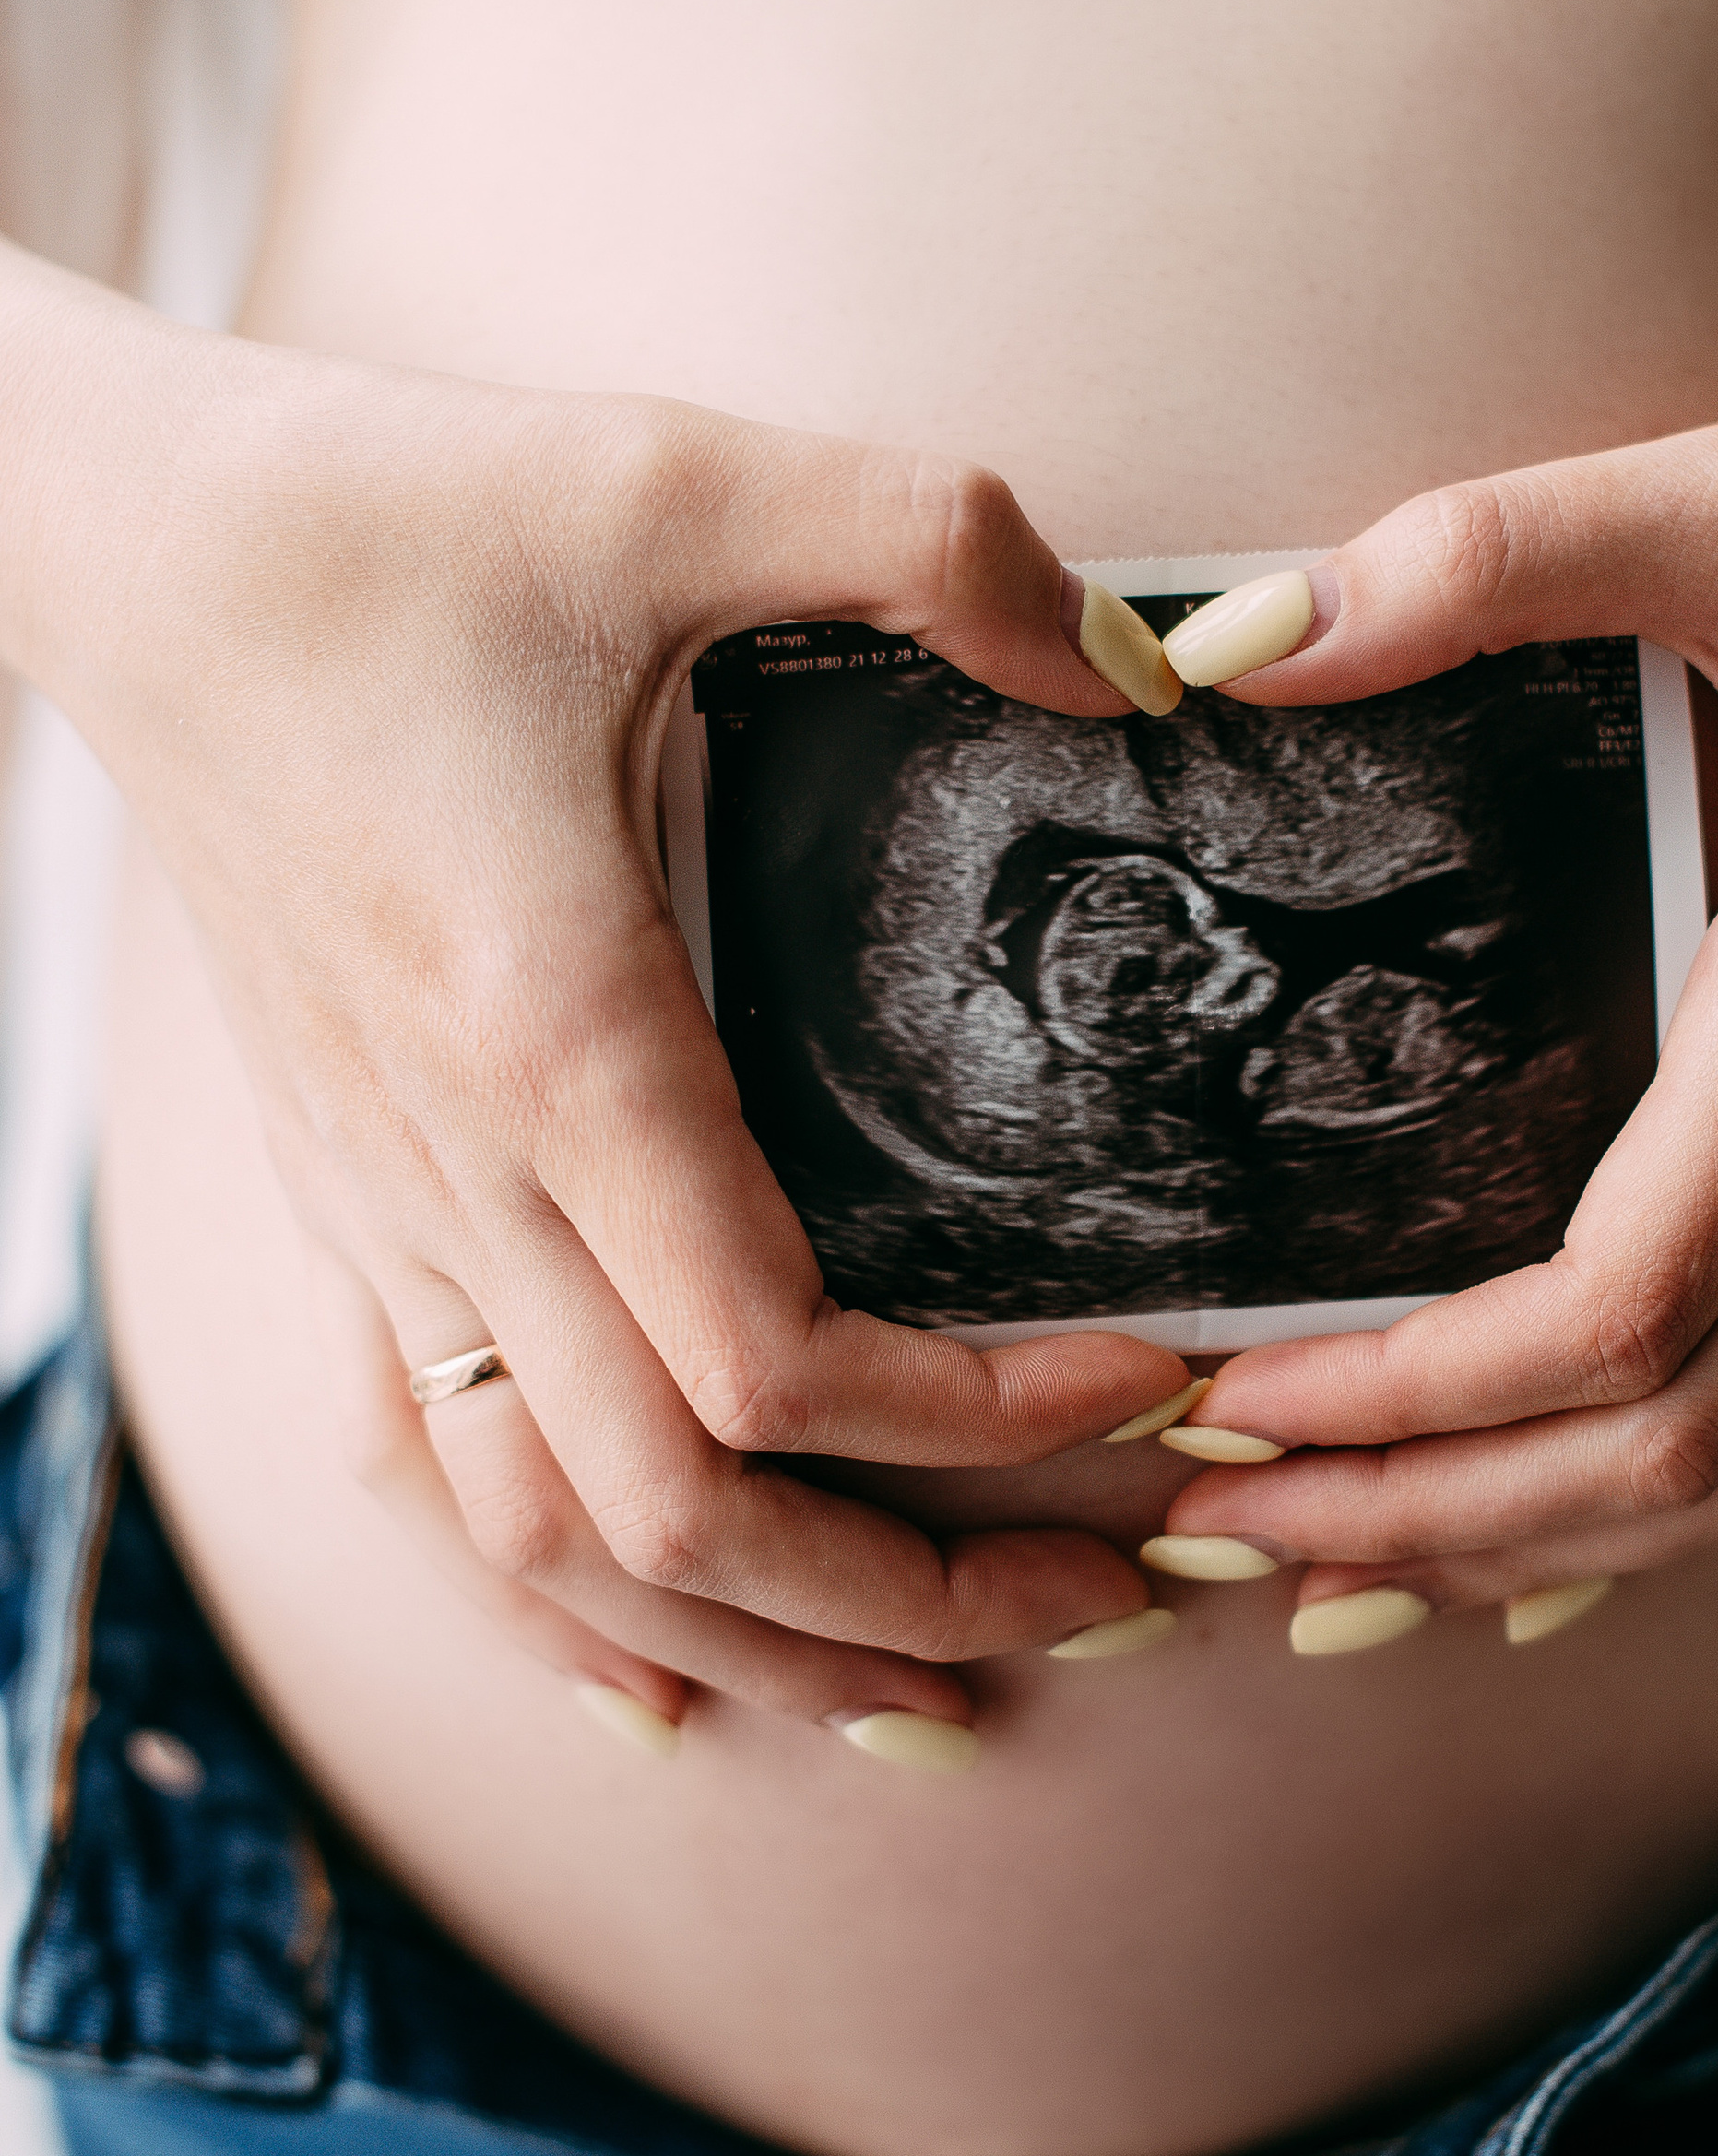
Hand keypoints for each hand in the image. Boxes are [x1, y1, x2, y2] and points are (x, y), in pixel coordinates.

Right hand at [66, 319, 1187, 1734]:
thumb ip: (938, 540)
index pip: (775, 1361)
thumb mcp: (678, 471)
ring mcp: (382, 1211)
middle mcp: (455, 1176)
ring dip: (753, 1643)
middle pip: (678, 1517)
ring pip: (543, 1542)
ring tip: (940, 1684)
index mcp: (560, 1041)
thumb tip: (1152, 671)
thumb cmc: (383, 517)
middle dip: (913, 1598)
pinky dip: (557, 1605)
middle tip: (1121, 1596)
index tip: (1152, 1373)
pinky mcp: (345, 1197)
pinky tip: (661, 1681)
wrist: (126, 548)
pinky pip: (431, 1472)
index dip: (983, 1422)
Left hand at [1155, 319, 1717, 1630]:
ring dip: (1548, 1533)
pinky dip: (1664, 1486)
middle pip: (1670, 1447)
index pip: (1622, 1311)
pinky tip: (1536, 1493)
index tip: (1241, 1400)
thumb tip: (1243, 644)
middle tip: (1232, 1528)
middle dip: (1436, 1515)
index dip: (1417, 1396)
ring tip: (1356, 1555)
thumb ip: (1489, 557)